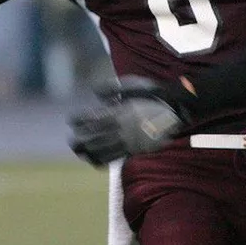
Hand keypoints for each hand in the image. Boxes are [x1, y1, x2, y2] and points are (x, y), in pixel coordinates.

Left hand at [68, 76, 188, 166]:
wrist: (174, 109)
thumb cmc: (151, 94)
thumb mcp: (132, 84)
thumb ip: (112, 88)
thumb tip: (95, 93)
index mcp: (118, 112)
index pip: (92, 119)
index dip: (79, 121)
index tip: (72, 120)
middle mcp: (120, 128)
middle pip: (94, 138)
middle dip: (80, 140)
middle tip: (71, 142)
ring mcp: (127, 140)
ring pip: (102, 150)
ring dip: (88, 152)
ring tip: (80, 152)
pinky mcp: (135, 149)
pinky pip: (115, 158)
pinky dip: (103, 160)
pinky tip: (96, 161)